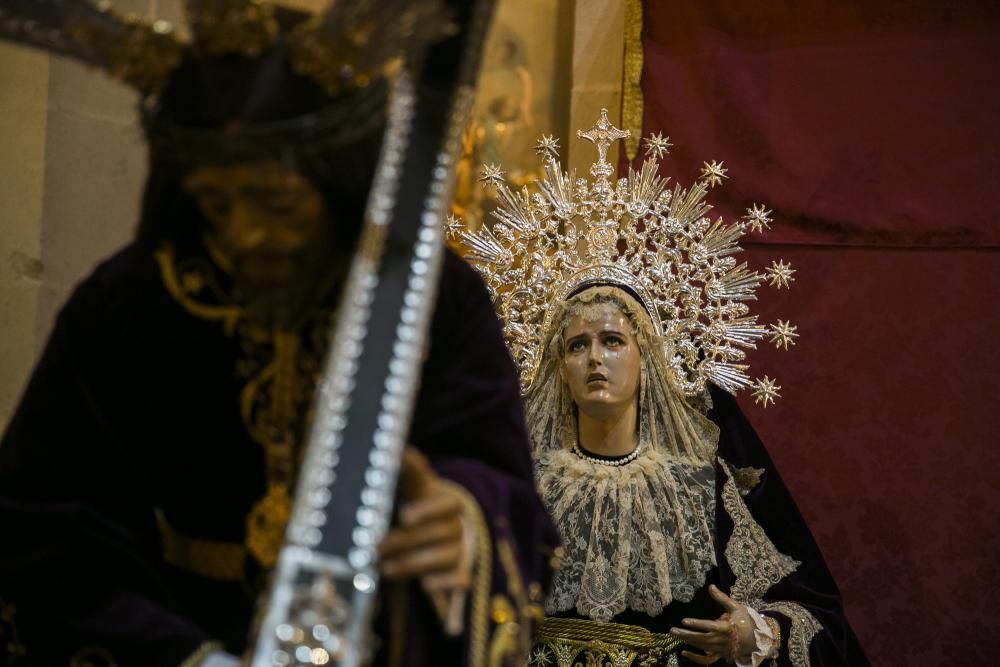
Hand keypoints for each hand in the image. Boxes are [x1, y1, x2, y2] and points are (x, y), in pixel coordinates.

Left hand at [377, 448, 469, 592]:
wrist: (437, 529)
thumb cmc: (419, 503)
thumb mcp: (415, 485)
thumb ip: (410, 470)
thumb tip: (401, 449)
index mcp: (447, 501)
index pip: (445, 504)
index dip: (427, 511)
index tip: (403, 516)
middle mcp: (456, 525)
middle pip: (437, 533)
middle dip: (404, 542)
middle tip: (375, 547)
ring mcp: (460, 550)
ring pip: (445, 557)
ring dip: (413, 563)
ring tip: (384, 568)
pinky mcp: (460, 573)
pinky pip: (461, 580)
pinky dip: (446, 584)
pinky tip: (425, 585)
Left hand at [669, 585, 755, 664]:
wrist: (757, 639)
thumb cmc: (745, 621)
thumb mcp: (736, 607)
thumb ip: (722, 598)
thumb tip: (710, 586)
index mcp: (727, 628)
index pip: (710, 626)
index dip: (697, 624)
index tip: (684, 620)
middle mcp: (723, 640)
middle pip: (702, 638)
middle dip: (686, 634)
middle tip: (673, 630)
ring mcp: (721, 649)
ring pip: (702, 647)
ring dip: (688, 642)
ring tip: (676, 635)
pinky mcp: (720, 655)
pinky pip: (707, 660)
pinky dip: (695, 658)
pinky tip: (683, 652)